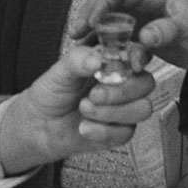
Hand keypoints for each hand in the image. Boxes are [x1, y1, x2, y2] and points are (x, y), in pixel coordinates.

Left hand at [0, 42, 154, 172]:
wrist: (40, 125)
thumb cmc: (52, 93)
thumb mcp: (60, 71)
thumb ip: (77, 60)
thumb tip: (97, 59)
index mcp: (112, 62)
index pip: (139, 55)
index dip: (140, 57)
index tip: (131, 64)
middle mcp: (123, 83)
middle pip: (146, 83)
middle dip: (121, 91)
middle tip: (94, 94)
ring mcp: (125, 108)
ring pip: (142, 109)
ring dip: (111, 112)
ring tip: (84, 109)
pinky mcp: (121, 131)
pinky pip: (126, 132)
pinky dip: (103, 131)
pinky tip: (85, 127)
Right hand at [68, 0, 187, 74]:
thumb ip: (168, 30)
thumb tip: (144, 36)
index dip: (101, 4)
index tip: (88, 20)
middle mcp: (147, 6)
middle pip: (110, 7)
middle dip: (91, 18)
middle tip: (75, 34)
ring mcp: (146, 23)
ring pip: (114, 26)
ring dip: (98, 36)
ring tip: (82, 49)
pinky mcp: (148, 40)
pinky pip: (124, 44)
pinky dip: (114, 52)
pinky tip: (106, 63)